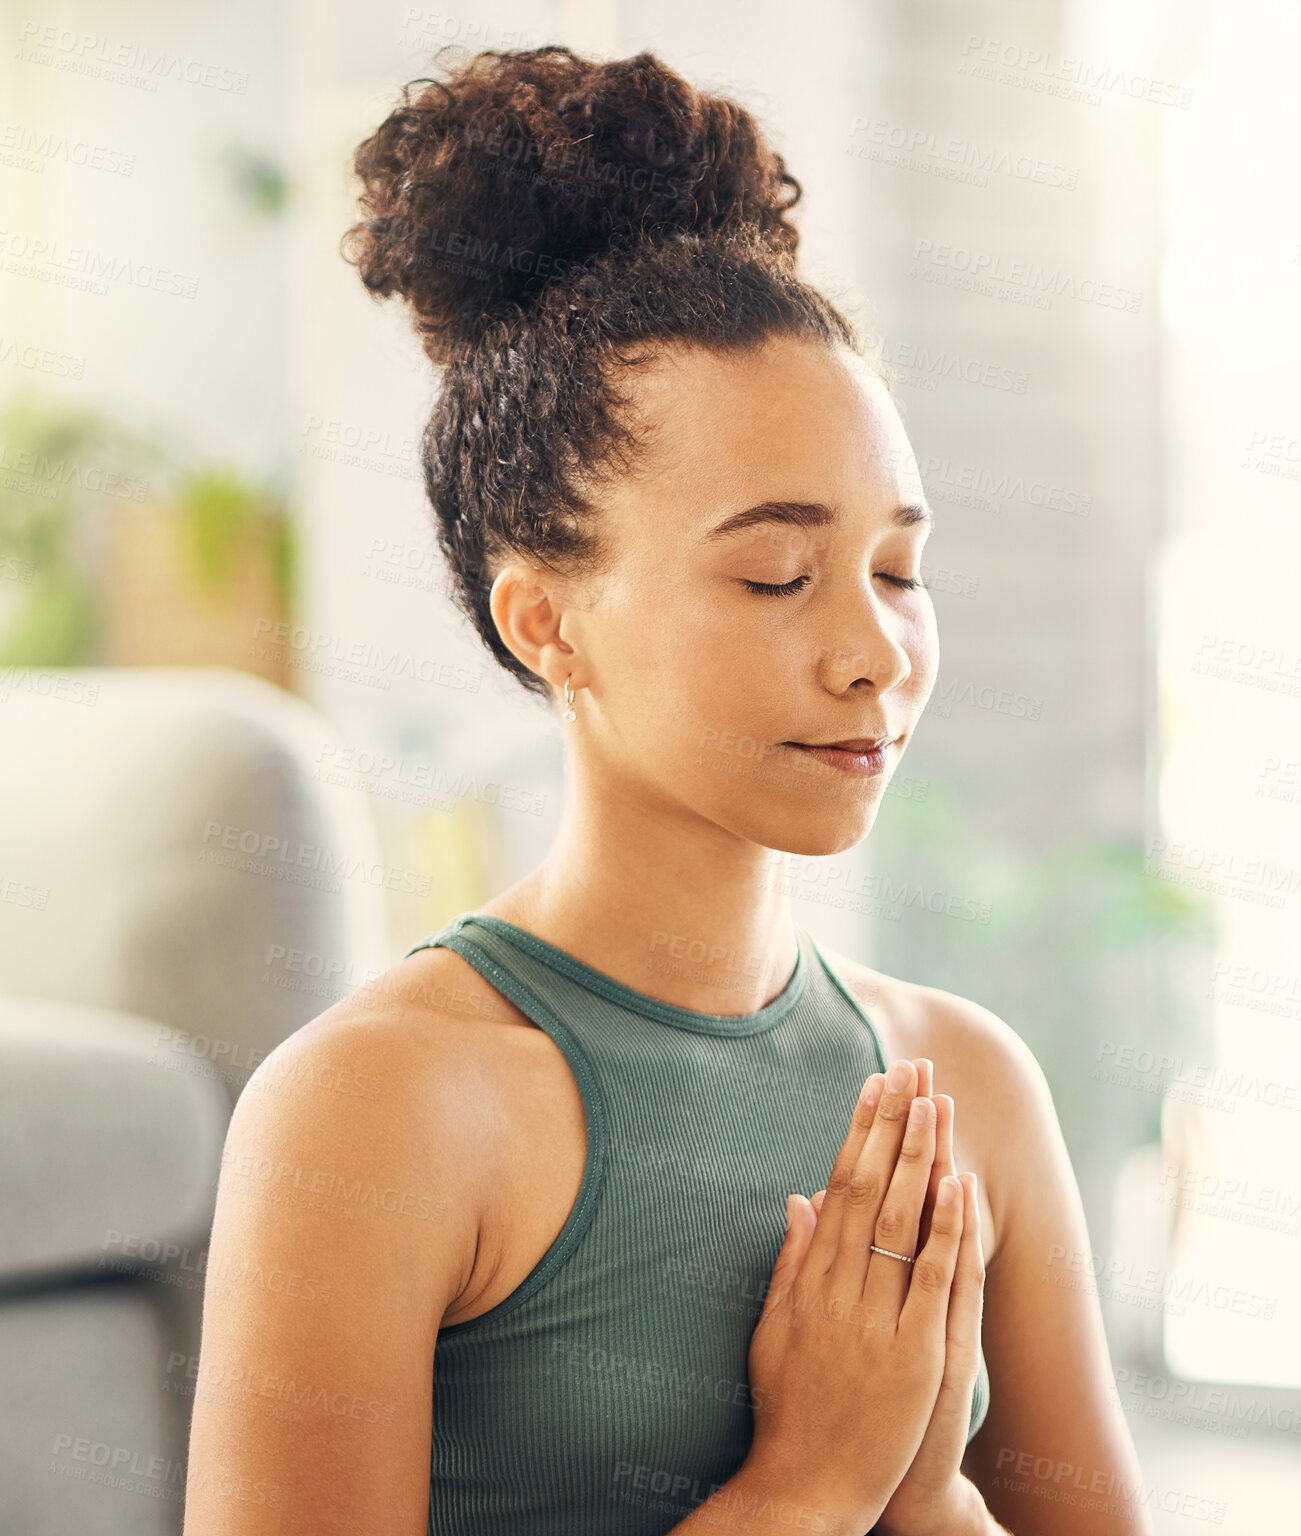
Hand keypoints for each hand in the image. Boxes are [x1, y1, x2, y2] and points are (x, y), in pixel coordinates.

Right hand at [743, 1059, 965, 1534]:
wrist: (804, 1489)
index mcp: (808, 1281)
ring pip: (899, 1222)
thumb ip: (790, 1262)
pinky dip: (944, 1230)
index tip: (874, 1085)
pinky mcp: (914, 1356)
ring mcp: (876, 1323)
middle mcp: (838, 1291)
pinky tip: (957, 1184)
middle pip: (869, 1189)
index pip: (838, 1186)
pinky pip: (931, 1280)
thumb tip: (799, 1195)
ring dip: (919, 1158)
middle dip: (892, 1126)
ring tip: (935, 1102)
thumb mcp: (772, 1331)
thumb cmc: (788, 1412)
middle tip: (910, 1069)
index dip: (858, 1132)